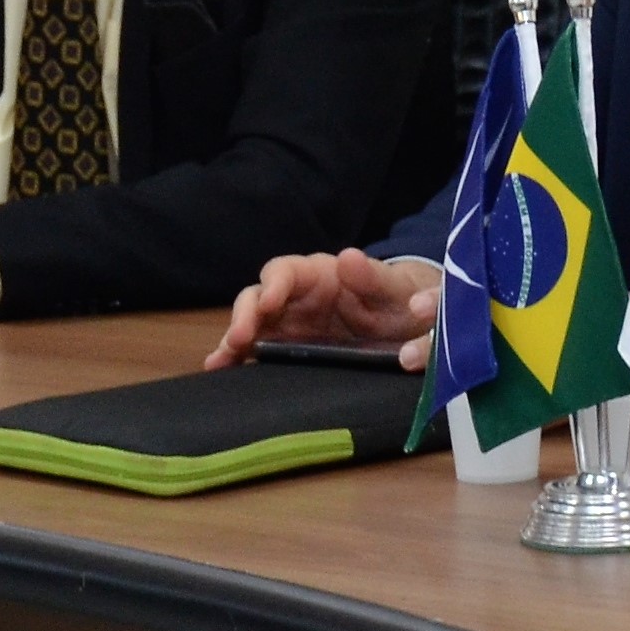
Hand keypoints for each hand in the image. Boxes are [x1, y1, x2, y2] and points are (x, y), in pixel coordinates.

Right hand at [207, 250, 440, 370]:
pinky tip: (223, 373)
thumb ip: (374, 277)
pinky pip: (257, 352)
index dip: (273, 284)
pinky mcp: (287, 350)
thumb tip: (348, 257)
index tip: (268, 302)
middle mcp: (296, 297)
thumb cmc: (401, 300)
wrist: (411, 327)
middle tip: (238, 338)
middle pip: (257, 298)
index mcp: (320, 275)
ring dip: (233, 341)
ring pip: (250, 327)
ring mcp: (288, 326)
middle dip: (244, 315)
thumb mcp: (395, 289)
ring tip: (219, 362)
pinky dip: (239, 361)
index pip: (286, 271)